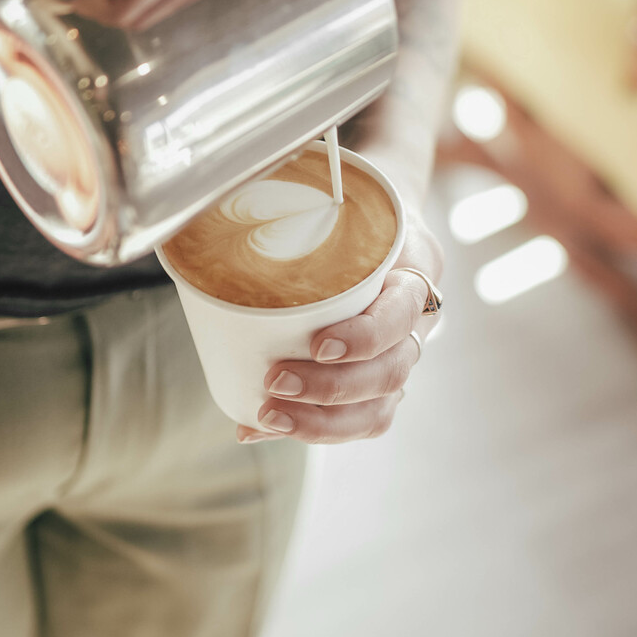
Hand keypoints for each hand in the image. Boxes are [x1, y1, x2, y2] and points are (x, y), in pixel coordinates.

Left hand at [236, 218, 443, 444]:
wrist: (384, 228)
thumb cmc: (357, 220)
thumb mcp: (347, 208)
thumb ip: (308, 218)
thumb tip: (223, 238)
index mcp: (412, 280)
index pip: (401, 316)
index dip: (364, 338)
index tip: (317, 345)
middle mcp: (413, 328)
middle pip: (389, 374)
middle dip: (330, 388)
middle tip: (275, 381)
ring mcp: (397, 362)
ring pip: (377, 410)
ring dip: (320, 423)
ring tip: (267, 415)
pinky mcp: (374, 387)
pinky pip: (353, 421)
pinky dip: (304, 428)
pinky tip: (257, 427)